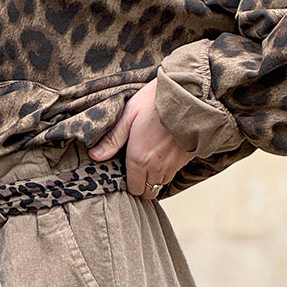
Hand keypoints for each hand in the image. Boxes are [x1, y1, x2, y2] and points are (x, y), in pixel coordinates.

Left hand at [89, 79, 193, 196]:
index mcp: (139, 159)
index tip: (128, 172)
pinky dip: (168, 169)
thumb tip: (95, 156)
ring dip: (155, 178)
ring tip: (152, 160)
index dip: (130, 183)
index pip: (133, 188)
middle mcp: (156, 168)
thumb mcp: (129, 113)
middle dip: (142, 185)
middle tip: (138, 170)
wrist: (191, 94)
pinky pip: (173, 173)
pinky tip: (165, 154)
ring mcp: (172, 165)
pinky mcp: (185, 160)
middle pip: (148, 192)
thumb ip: (112, 138)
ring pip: (161, 183)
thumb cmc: (157, 100)